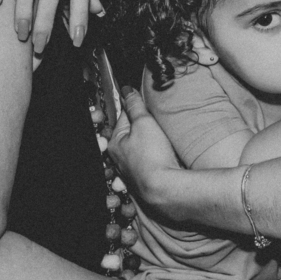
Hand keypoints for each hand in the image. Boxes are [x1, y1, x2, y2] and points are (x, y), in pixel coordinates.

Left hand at [107, 86, 183, 206]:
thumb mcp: (144, 123)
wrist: (165, 189)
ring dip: (151, 144)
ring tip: (162, 142)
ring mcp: (132, 171)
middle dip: (145, 127)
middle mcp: (120, 159)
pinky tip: (163, 158)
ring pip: (141, 150)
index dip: (137, 108)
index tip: (147, 105)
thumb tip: (127, 90)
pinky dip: (155, 158)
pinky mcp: (146, 180)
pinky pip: (149, 163)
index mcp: (115, 143)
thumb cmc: (152, 157)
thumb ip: (136, 105)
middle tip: (158, 124)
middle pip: (133, 134)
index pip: (124, 116)